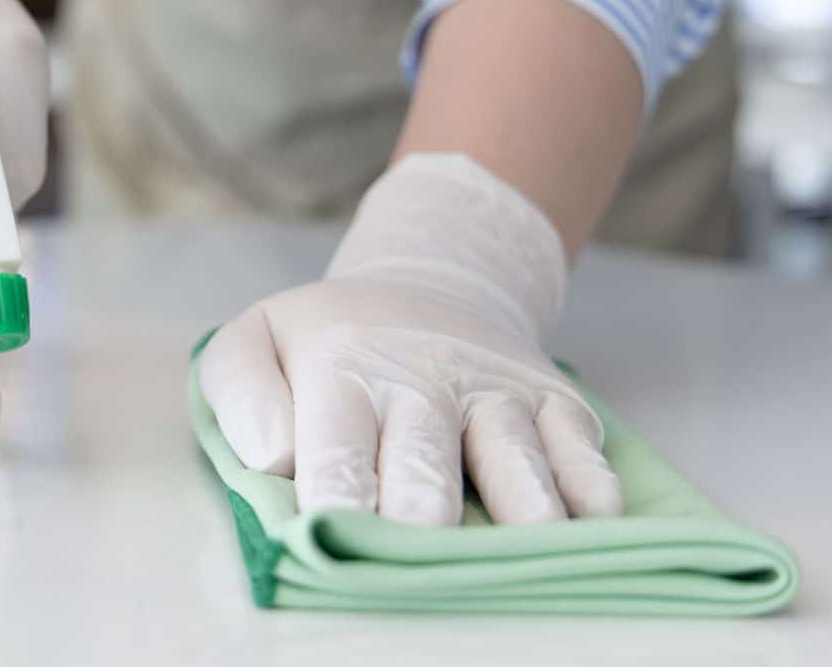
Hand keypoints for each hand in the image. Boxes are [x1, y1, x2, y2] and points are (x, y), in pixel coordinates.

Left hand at [198, 154, 622, 524]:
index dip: (338, 504)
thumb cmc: (328, 339)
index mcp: (341, 369)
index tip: (335, 538)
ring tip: (525, 539)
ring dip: (519, 506)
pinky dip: (589, 483)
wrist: (427, 280)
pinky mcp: (552, 399)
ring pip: (511, 458)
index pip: (336, 453)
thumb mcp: (255, 341)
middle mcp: (423, 378)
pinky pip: (579, 444)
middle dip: (418, 519)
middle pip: (425, 468)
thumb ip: (240, 396)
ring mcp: (493, 389)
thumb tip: (271, 459)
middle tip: (414, 550)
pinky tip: (591, 514)